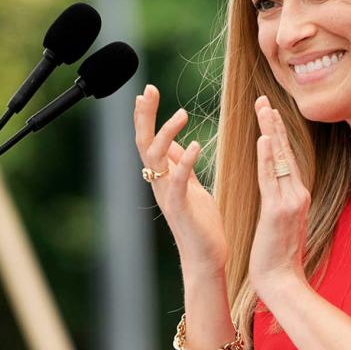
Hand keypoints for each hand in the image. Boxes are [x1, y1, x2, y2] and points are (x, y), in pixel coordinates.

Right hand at [133, 84, 227, 273]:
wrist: (206, 259)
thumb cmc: (202, 225)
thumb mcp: (192, 188)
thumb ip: (182, 167)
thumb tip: (177, 145)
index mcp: (163, 177)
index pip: (150, 140)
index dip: (147, 116)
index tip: (148, 91)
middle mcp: (159, 183)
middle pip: (144, 143)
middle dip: (145, 116)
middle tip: (148, 90)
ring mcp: (168, 195)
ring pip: (156, 158)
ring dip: (167, 133)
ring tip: (182, 114)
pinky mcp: (181, 208)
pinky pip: (178, 180)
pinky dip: (185, 161)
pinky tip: (197, 144)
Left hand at [248, 96, 310, 302]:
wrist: (283, 282)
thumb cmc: (279, 259)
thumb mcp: (283, 226)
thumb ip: (282, 206)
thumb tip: (277, 195)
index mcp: (298, 197)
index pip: (287, 159)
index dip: (278, 135)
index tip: (270, 113)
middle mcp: (298, 195)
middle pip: (286, 152)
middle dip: (274, 124)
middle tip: (263, 100)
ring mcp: (291, 202)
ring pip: (280, 160)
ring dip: (271, 132)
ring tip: (263, 108)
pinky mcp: (278, 211)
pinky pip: (271, 179)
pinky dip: (268, 157)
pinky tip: (263, 138)